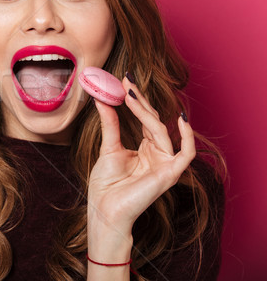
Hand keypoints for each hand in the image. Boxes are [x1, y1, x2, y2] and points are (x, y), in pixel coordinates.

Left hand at [87, 76, 194, 239]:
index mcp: (146, 148)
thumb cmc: (106, 185)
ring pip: (161, 131)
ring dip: (146, 112)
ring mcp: (165, 163)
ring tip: (130, 95)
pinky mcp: (170, 174)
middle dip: (141, 99)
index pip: (145, 118)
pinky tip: (180, 119)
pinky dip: (187, 136)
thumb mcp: (108, 148)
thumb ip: (110, 124)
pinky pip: (186, 153)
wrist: (104, 209)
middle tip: (127, 80)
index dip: (137, 99)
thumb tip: (103, 99)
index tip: (125, 79)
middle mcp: (158, 154)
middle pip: (154, 121)